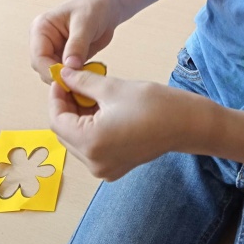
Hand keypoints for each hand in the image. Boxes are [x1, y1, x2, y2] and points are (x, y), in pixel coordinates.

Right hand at [30, 0, 115, 82]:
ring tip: (85, 78)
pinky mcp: (65, 58)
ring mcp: (54, 50)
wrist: (108, 8)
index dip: (51, 71)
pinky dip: (75, 78)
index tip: (69, 79)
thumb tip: (70, 67)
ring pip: (54, 74)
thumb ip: (77, 45)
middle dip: (60, 77)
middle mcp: (43, 41)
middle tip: (79, 81)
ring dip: (68, 79)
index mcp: (41, 28)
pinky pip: (66, 74)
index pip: (38, 56)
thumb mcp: (86, 24)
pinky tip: (87, 76)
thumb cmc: (94, 7)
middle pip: (43, 68)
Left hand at [49, 69, 205, 180]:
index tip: (62, 78)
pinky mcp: (114, 168)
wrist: (186, 124)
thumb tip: (64, 75)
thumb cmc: (154, 105)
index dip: (57, 96)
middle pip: (64, 133)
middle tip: (74, 83)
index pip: (57, 120)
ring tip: (89, 93)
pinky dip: (90, 128)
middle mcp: (94, 162)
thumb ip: (82, 82)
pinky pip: (91, 147)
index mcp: (91, 143)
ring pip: (77, 140)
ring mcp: (104, 168)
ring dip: (77, 117)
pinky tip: (100, 109)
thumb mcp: (113, 87)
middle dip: (66, 106)